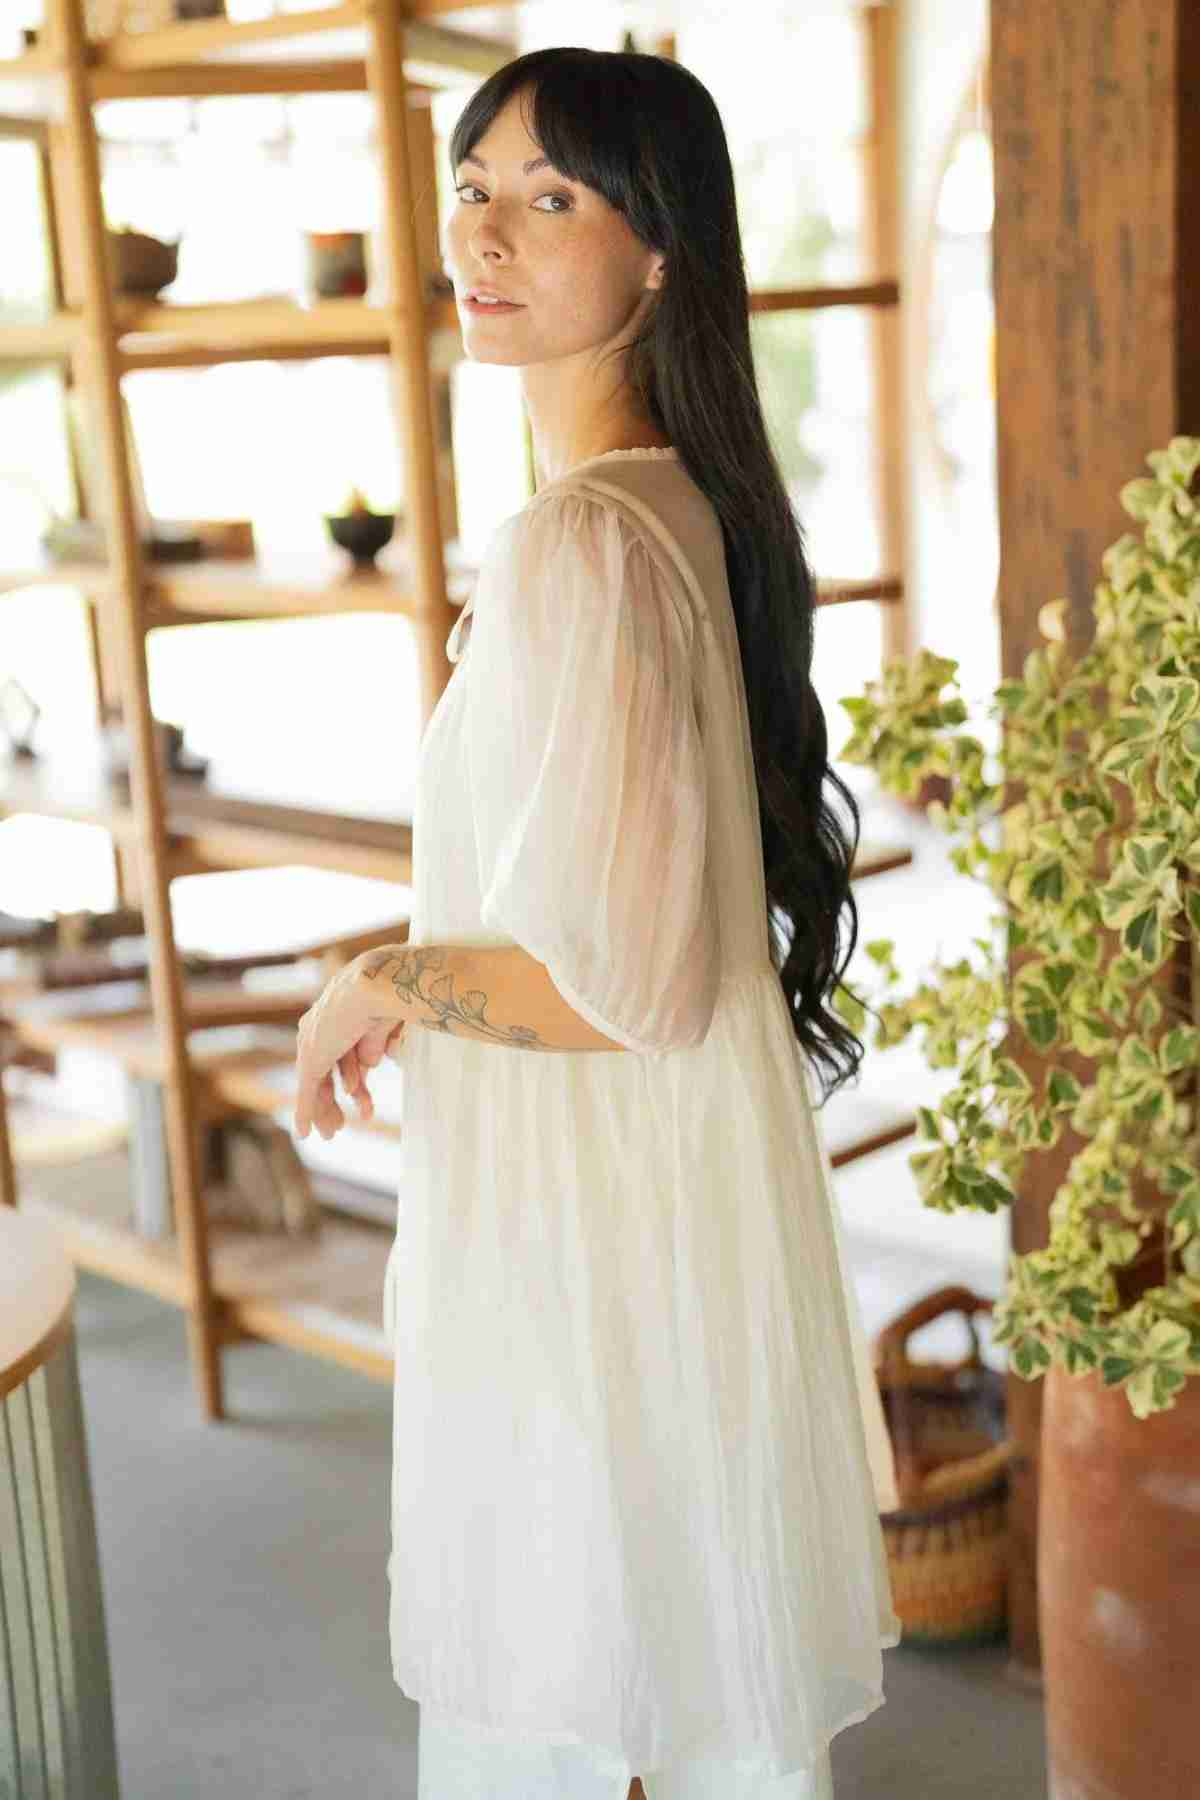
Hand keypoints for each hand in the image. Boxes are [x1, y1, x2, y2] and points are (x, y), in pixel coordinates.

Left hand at [293, 958, 407, 1140]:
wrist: (373, 989)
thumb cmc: (385, 998)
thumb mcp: (380, 1029)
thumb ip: (370, 1047)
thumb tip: (369, 1064)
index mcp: (338, 1019)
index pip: (340, 1057)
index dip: (352, 1081)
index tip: (361, 1101)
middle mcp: (321, 1029)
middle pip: (324, 1074)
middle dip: (331, 1102)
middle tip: (338, 1126)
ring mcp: (313, 1044)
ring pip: (316, 1087)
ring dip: (324, 1112)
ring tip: (333, 1133)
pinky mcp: (312, 1059)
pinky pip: (307, 1092)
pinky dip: (306, 1113)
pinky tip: (304, 1133)